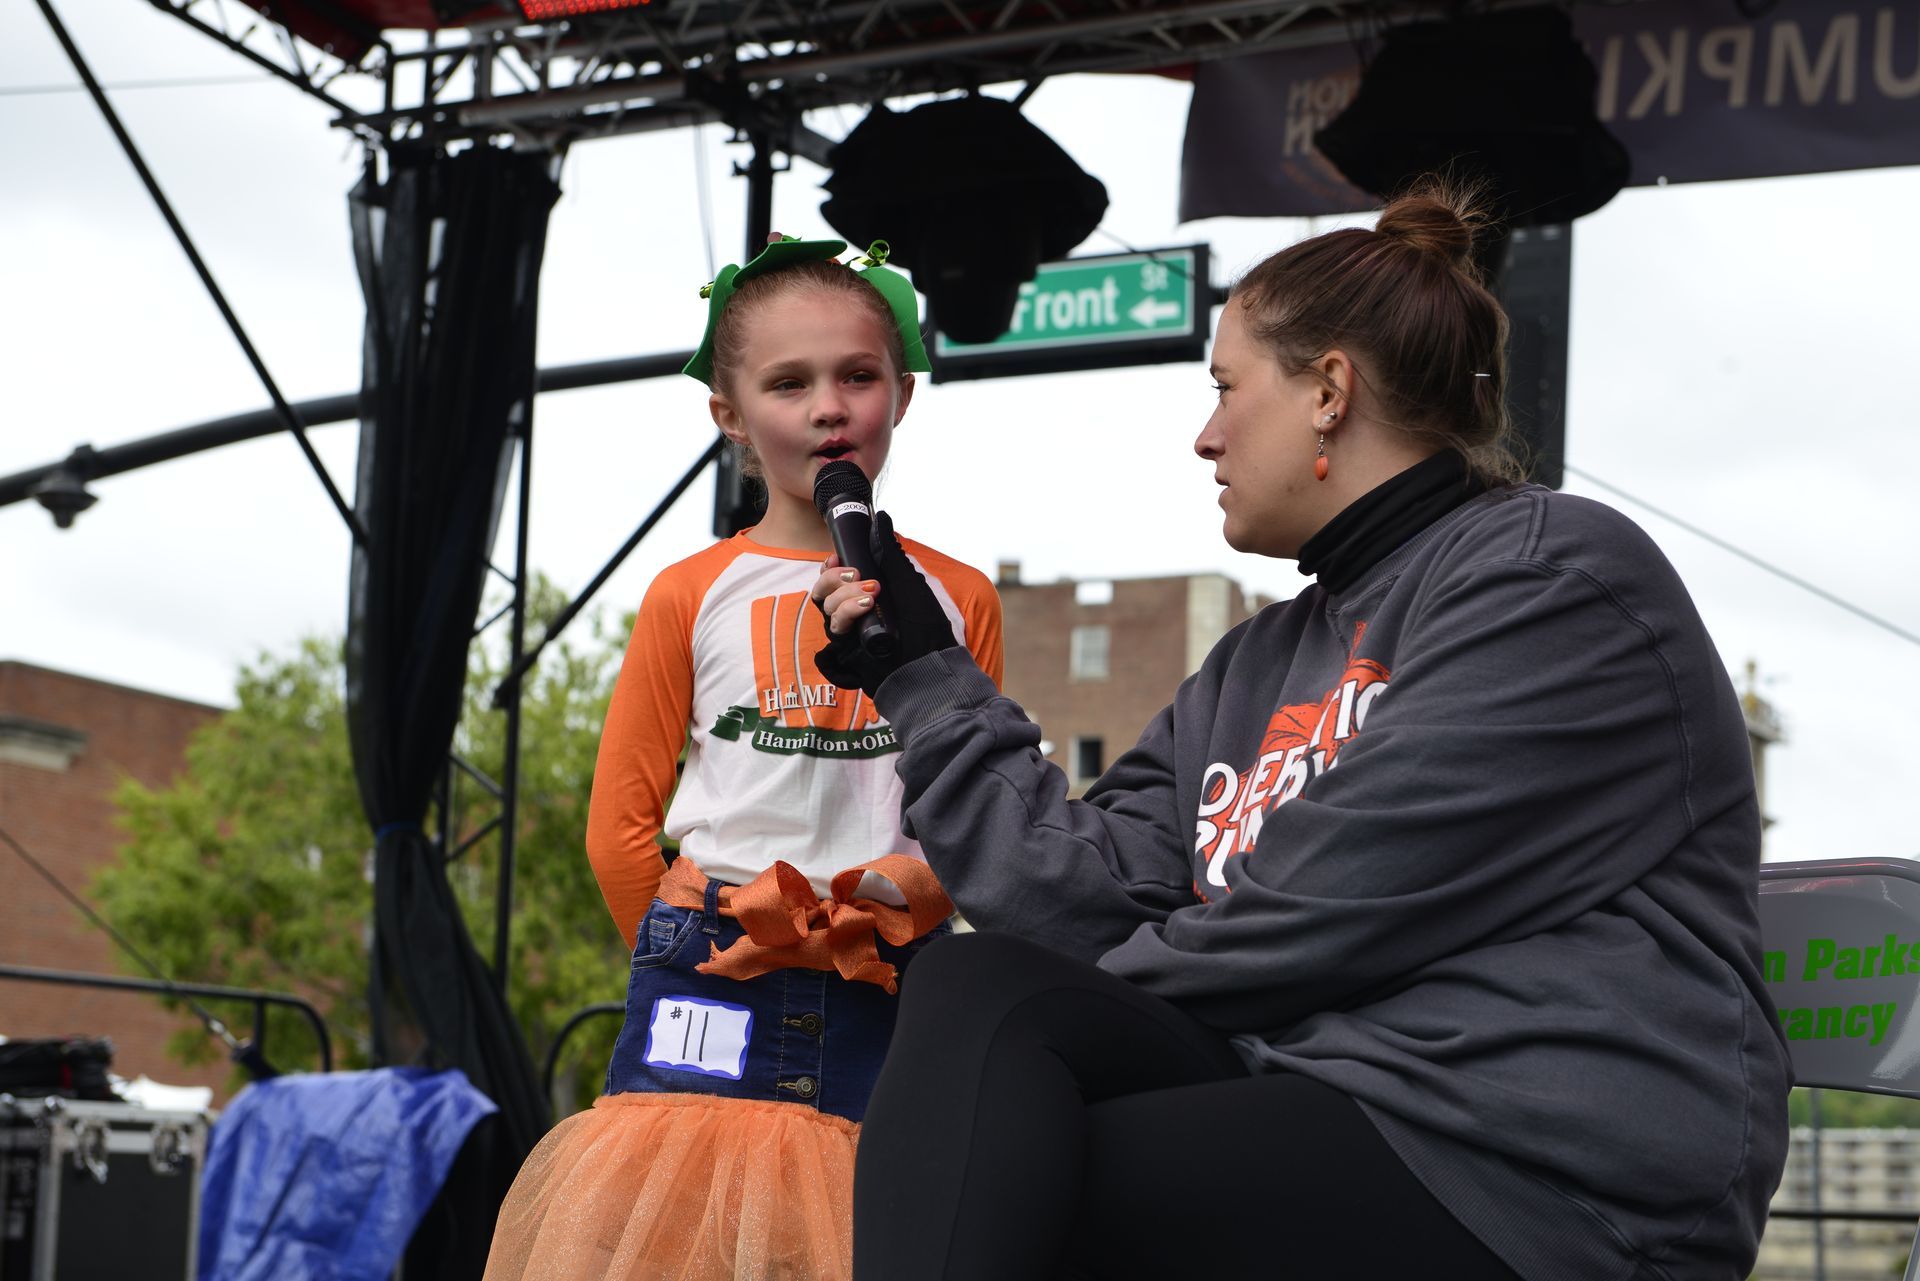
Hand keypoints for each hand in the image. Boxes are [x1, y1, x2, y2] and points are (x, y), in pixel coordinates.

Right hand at [810, 511, 956, 695]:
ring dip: (845, 595)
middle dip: (834, 578)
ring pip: (826, 608)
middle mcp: (854, 611)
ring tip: (873, 594)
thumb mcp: (909, 582)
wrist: (934, 663)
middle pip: (823, 590)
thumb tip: (880, 516)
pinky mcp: (849, 650)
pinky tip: (866, 606)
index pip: (834, 577)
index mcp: (866, 593)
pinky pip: (834, 630)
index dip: (830, 565)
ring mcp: (851, 631)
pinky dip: (846, 613)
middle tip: (857, 574)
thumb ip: (890, 551)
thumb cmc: (927, 625)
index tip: (838, 556)